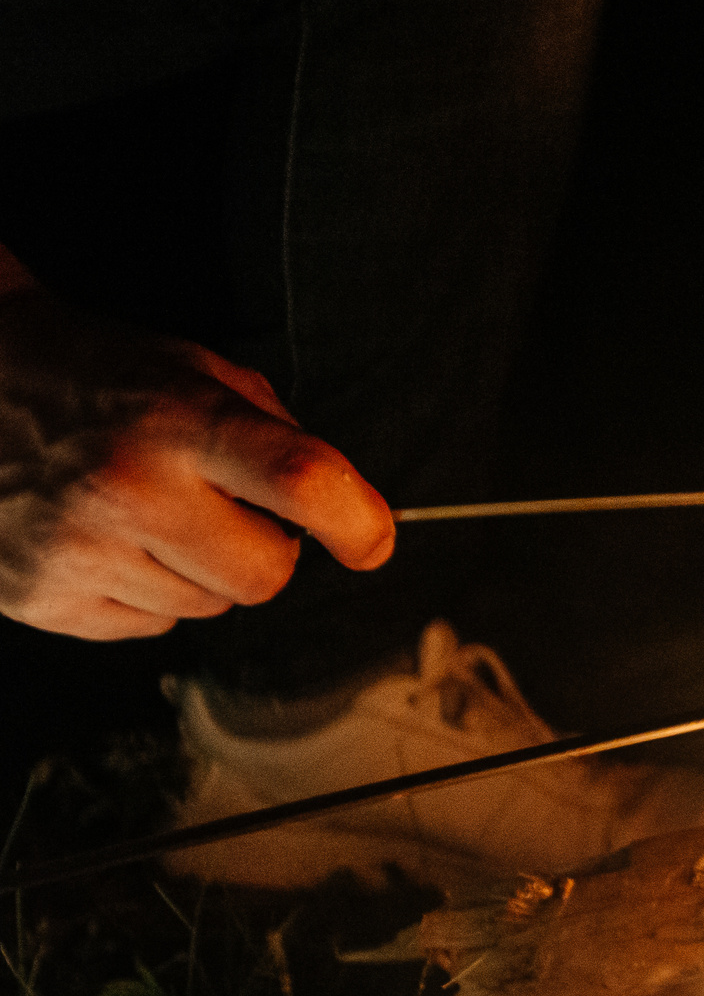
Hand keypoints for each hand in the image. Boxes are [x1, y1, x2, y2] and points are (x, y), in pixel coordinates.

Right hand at [0, 271, 395, 639]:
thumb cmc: (97, 376)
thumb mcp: (194, 369)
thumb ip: (278, 434)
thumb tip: (349, 511)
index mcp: (176, 421)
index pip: (301, 481)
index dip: (357, 522)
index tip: (371, 541)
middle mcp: (127, 489)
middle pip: (265, 575)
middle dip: (268, 550)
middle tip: (230, 510)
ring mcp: (77, 551)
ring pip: (211, 608)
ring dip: (205, 572)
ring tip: (153, 515)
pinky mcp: (41, 598)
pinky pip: (152, 626)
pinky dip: (151, 593)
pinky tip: (112, 540)